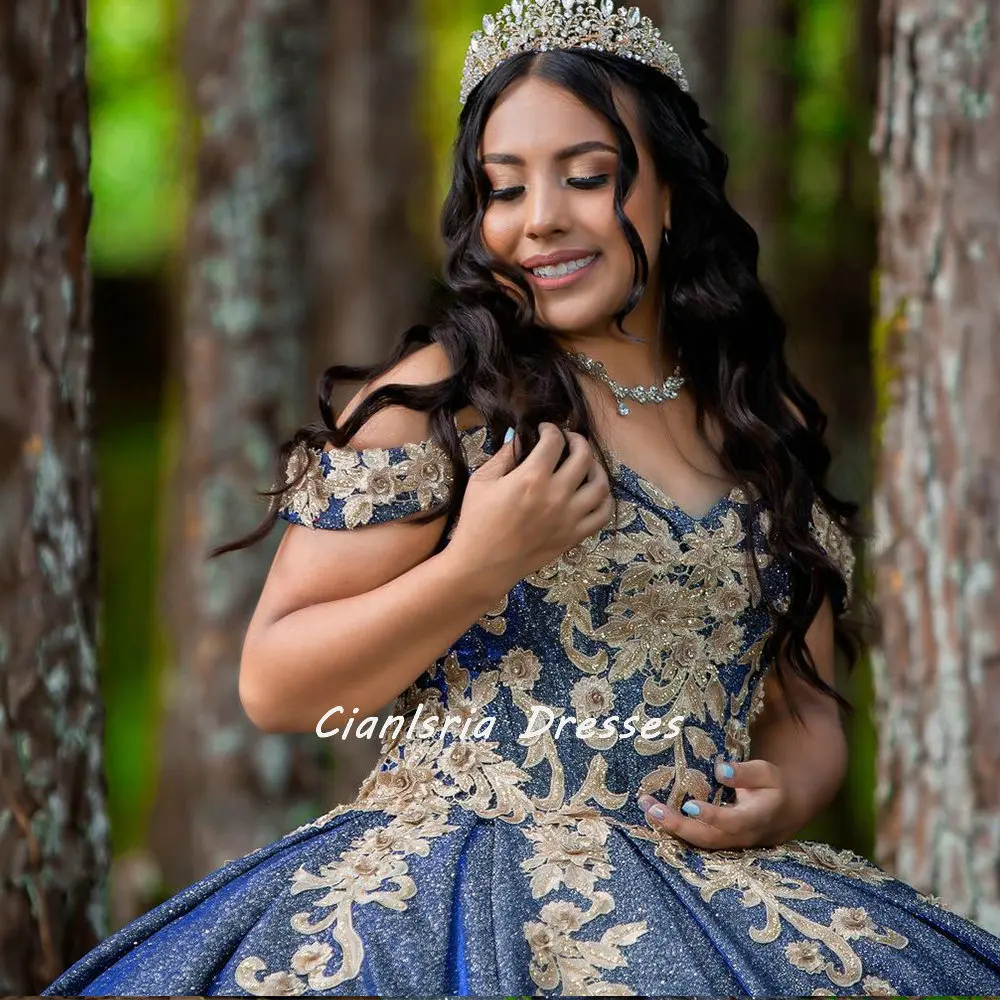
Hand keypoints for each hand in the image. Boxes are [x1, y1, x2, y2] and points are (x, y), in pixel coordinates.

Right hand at [449, 422, 612, 588]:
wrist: (482, 564)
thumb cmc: (477, 521)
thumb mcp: (482, 480)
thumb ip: (504, 455)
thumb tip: (520, 436)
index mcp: (531, 478)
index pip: (554, 441)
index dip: (551, 429)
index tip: (545, 429)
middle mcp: (556, 495)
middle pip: (584, 456)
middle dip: (577, 440)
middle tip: (568, 439)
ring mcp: (569, 517)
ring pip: (600, 484)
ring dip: (596, 466)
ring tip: (586, 463)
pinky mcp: (574, 536)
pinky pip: (602, 514)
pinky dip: (604, 499)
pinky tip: (593, 492)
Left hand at [637, 758, 793, 848]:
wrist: (783, 814)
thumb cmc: (773, 788)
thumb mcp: (766, 774)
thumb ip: (745, 773)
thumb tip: (720, 770)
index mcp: (755, 818)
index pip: (732, 822)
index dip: (711, 816)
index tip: (690, 805)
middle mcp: (740, 837)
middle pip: (707, 838)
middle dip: (677, 825)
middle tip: (651, 808)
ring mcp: (728, 844)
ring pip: (698, 842)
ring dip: (670, 827)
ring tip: (646, 807)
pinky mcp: (718, 843)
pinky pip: (695, 841)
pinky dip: (674, 830)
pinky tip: (654, 814)